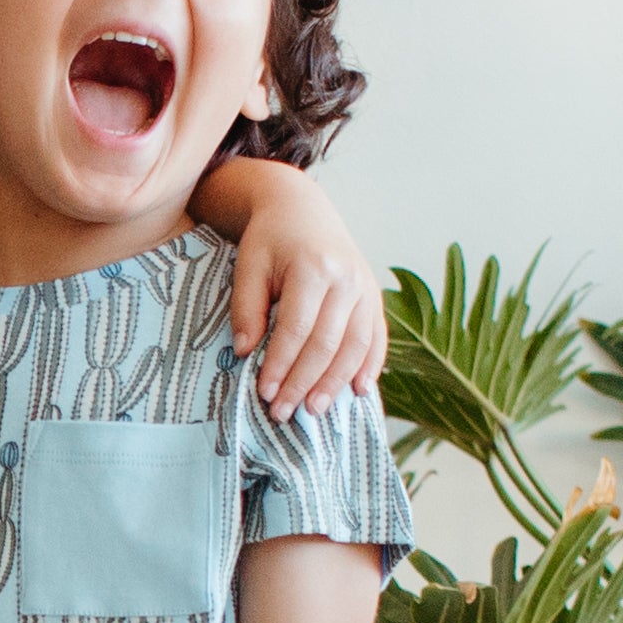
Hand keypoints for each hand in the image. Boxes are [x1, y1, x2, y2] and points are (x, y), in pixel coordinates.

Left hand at [222, 182, 390, 419]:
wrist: (303, 210)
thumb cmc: (270, 239)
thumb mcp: (249, 265)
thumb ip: (247, 308)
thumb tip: (245, 353)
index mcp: (313, 267)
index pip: (297, 328)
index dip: (281, 364)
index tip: (265, 393)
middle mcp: (347, 279)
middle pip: (328, 343)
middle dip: (304, 382)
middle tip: (283, 412)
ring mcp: (365, 288)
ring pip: (356, 346)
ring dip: (335, 383)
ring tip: (314, 410)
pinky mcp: (374, 297)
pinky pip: (377, 338)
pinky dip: (370, 366)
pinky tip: (358, 391)